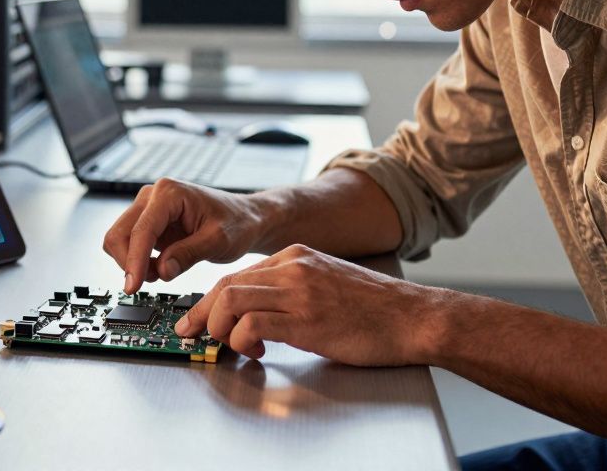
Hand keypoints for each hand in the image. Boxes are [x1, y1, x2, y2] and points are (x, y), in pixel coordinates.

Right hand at [103, 178, 280, 294]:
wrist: (245, 219)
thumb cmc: (237, 223)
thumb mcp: (219, 241)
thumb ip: (189, 254)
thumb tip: (162, 271)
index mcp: (169, 193)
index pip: (142, 230)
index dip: (134, 262)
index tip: (133, 287)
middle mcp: (152, 196)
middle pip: (119, 233)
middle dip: (129, 263)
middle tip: (150, 283)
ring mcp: (147, 208)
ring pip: (119, 240)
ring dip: (134, 263)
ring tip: (163, 272)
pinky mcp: (148, 223)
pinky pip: (130, 245)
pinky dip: (139, 262)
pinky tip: (162, 267)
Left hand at [174, 244, 442, 364]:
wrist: (414, 317)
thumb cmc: (376, 309)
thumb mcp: (327, 282)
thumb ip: (293, 289)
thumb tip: (258, 311)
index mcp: (297, 256)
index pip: (237, 274)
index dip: (210, 299)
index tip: (197, 317)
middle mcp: (294, 267)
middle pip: (226, 284)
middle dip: (201, 313)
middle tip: (192, 334)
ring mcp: (300, 291)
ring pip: (232, 299)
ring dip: (219, 327)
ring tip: (230, 346)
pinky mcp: (307, 319)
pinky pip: (253, 324)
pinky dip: (242, 340)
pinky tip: (256, 352)